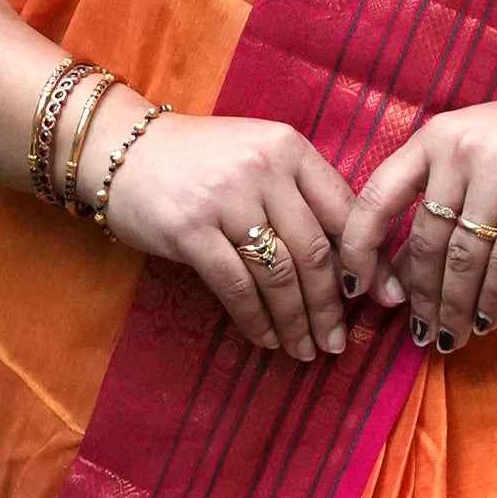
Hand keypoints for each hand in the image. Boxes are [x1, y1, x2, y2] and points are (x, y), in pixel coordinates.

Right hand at [96, 103, 356, 359]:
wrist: (122, 149)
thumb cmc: (198, 161)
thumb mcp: (257, 157)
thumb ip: (299, 193)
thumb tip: (348, 260)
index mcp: (288, 148)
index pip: (343, 210)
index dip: (363, 261)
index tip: (375, 299)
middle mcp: (263, 169)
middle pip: (314, 251)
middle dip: (330, 306)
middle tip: (337, 341)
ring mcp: (225, 199)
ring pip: (278, 275)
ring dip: (295, 321)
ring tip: (305, 349)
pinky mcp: (190, 230)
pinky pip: (236, 287)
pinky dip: (256, 320)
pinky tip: (267, 340)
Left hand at [337, 80, 496, 348]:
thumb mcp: (473, 154)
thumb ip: (435, 201)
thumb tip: (396, 276)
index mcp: (433, 136)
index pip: (377, 198)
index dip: (359, 249)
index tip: (355, 290)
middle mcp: (461, 149)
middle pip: (425, 240)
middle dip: (420, 295)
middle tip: (419, 331)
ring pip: (464, 258)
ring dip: (454, 307)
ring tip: (450, 337)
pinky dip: (493, 299)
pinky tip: (486, 322)